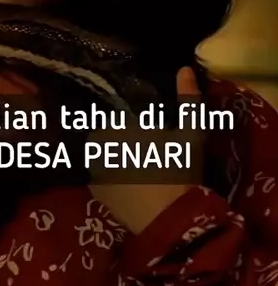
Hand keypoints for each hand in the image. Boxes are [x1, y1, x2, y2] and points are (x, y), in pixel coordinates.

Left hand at [88, 67, 201, 234]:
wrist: (169, 218)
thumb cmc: (179, 170)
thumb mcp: (191, 133)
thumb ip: (187, 99)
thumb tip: (185, 68)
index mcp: (119, 122)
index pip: (117, 116)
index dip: (130, 124)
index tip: (145, 135)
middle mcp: (99, 140)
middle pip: (107, 133)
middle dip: (119, 139)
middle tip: (143, 152)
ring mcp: (94, 166)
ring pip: (101, 153)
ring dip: (111, 156)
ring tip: (134, 169)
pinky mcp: (95, 189)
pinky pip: (99, 176)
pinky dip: (108, 177)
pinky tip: (126, 184)